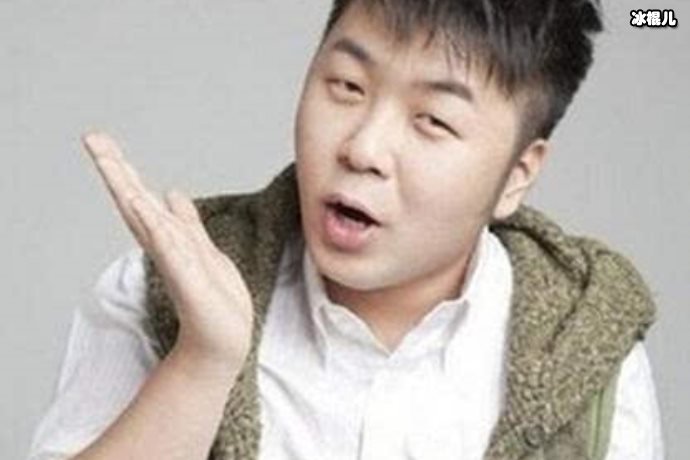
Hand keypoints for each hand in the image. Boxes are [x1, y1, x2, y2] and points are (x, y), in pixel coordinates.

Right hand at [81, 131, 252, 367]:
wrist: (222, 340)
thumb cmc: (213, 299)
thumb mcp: (202, 249)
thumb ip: (186, 222)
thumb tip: (172, 193)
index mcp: (169, 239)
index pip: (140, 199)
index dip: (121, 170)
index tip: (100, 141)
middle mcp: (166, 248)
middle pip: (134, 203)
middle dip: (115, 170)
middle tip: (92, 138)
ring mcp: (175, 263)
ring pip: (147, 219)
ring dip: (128, 189)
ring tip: (109, 160)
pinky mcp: (187, 281)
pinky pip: (170, 248)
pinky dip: (156, 226)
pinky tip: (144, 203)